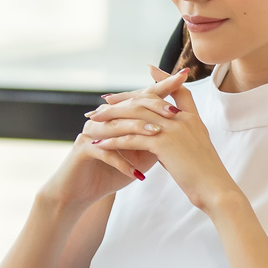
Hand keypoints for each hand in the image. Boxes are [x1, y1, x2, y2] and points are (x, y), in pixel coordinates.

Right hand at [38, 70, 186, 208]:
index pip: (144, 96)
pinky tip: (137, 173)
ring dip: (138, 131)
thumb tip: (181, 126)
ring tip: (157, 135)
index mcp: (119, 115)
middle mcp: (104, 118)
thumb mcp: (140, 155)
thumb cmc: (112, 172)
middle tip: (174, 111)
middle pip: (130, 106)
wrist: (83, 192)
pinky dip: (122, 163)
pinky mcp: (82, 149)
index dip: (163, 86)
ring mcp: (91, 131)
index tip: (184, 76)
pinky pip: (105, 152)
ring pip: (117, 126)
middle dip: (153, 107)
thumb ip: (156, 139)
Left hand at [87, 66, 239, 213]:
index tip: (150, 70)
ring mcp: (174, 129)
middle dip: (124, 100)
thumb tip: (164, 141)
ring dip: (112, 119)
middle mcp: (183, 119)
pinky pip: (131, 139)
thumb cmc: (207, 176)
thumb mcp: (197, 150)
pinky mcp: (164, 144)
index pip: (179, 90)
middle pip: (148, 100)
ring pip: (135, 117)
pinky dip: (113, 141)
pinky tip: (99, 145)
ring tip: (95, 122)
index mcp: (193, 119)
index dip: (165, 79)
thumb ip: (182, 139)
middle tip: (105, 102)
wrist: (216, 190)